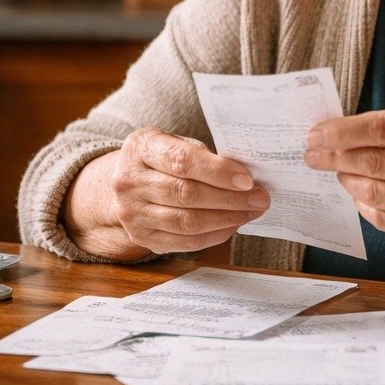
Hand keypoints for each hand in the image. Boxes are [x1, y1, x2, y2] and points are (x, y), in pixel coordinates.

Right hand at [69, 127, 268, 258]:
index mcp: (141, 148)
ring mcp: (132, 213)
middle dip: (229, 198)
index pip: (182, 161)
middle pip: (186, 194)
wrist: (125, 182)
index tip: (248, 180)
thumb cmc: (160, 158)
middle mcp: (129, 181)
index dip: (218, 172)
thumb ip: (203, 155)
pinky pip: (184, 242)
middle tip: (259, 198)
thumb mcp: (174, 142)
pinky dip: (214, 235)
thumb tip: (245, 176)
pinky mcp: (141, 237)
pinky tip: (232, 225)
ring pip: (186, 222)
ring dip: (225, 219)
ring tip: (250, 212)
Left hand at [302, 110, 384, 248]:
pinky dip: (366, 207)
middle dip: (334, 158)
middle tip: (312, 154)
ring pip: (377, 194)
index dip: (343, 131)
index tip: (317, 133)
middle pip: (375, 164)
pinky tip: (358, 196)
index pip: (383, 129)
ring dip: (348, 182)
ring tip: (337, 172)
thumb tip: (346, 133)